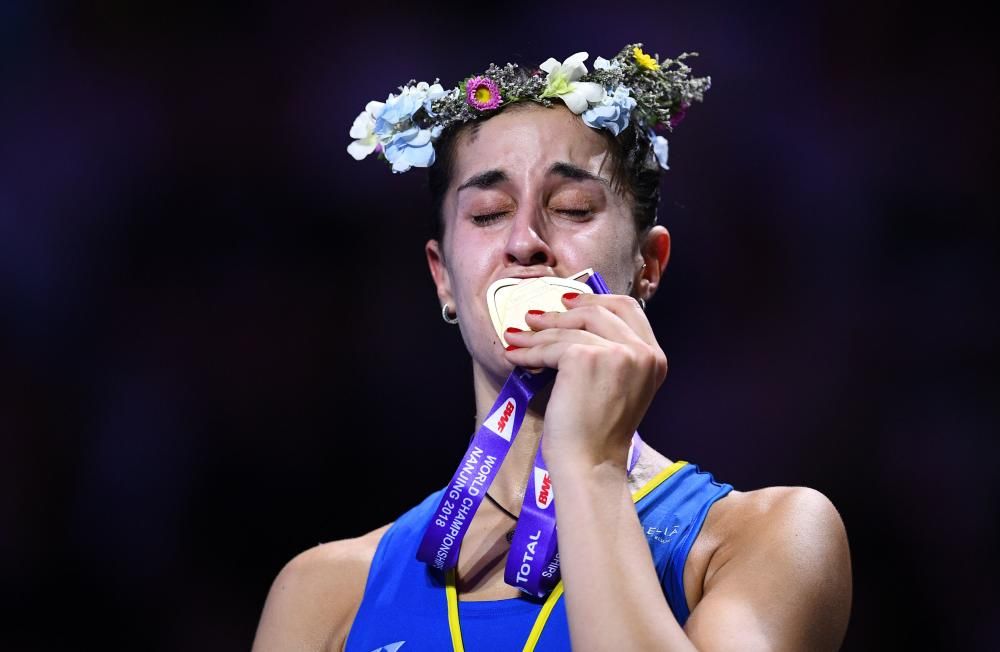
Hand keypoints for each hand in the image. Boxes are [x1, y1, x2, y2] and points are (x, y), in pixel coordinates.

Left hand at [502, 293, 667, 469]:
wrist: (590, 464)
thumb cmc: (597, 433)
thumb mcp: (620, 387)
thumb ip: (613, 355)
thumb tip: (575, 323)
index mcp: (655, 357)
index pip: (628, 309)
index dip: (595, 300)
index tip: (569, 302)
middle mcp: (643, 352)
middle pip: (598, 311)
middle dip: (562, 313)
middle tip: (535, 317)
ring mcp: (618, 353)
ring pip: (569, 329)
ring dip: (537, 333)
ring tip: (516, 337)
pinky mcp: (586, 358)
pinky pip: (551, 346)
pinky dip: (529, 351)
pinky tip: (515, 355)